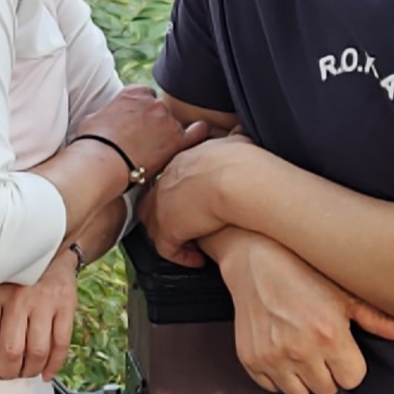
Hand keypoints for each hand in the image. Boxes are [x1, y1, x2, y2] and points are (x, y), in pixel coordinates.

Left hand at [0, 246, 84, 381]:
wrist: (48, 254)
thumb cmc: (11, 282)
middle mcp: (18, 297)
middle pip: (11, 350)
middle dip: (8, 371)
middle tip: (8, 371)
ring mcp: (44, 302)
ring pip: (38, 351)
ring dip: (31, 370)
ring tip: (26, 371)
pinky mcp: (66, 306)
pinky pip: (61, 344)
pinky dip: (54, 365)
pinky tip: (46, 373)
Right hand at [75, 82, 215, 185]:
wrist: (101, 160)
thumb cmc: (92, 141)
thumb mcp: (95, 116)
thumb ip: (111, 112)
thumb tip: (110, 117)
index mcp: (134, 93)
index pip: (146, 96)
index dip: (142, 111)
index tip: (137, 123)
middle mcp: (154, 102)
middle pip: (161, 111)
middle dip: (155, 123)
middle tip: (143, 142)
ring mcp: (167, 120)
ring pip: (174, 125)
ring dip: (167, 135)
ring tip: (152, 153)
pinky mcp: (176, 141)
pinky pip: (197, 133)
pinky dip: (199, 133)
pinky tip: (200, 134)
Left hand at [141, 134, 270, 261]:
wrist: (238, 179)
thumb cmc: (243, 162)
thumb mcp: (235, 143)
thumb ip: (232, 140)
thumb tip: (240, 134)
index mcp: (181, 161)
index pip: (168, 180)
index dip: (176, 194)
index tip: (190, 204)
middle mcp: (166, 182)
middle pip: (150, 203)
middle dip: (163, 217)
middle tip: (184, 228)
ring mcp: (162, 206)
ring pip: (154, 227)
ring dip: (173, 238)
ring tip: (191, 246)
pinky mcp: (168, 229)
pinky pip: (167, 249)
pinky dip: (181, 256)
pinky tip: (197, 259)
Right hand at [213, 228, 393, 393]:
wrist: (254, 258)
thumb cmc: (305, 271)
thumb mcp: (345, 292)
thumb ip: (379, 319)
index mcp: (329, 335)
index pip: (351, 380)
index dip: (349, 365)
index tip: (342, 349)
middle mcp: (300, 350)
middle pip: (326, 389)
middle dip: (327, 371)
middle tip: (320, 347)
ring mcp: (272, 356)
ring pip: (298, 392)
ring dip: (302, 376)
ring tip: (301, 348)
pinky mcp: (250, 359)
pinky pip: (271, 386)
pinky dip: (277, 373)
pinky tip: (280, 348)